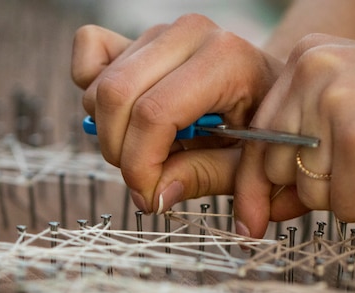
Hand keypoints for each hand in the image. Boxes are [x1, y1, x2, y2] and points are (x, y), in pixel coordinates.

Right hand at [71, 15, 282, 212]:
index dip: (140, 164)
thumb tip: (155, 195)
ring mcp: (160, 32)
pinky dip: (91, 89)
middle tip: (144, 181)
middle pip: (115, 96)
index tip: (149, 198)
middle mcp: (189, 34)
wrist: (265, 89)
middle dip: (119, 152)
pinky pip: (89, 50)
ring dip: (110, 131)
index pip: (154, 113)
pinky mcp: (139, 37)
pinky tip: (124, 116)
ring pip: (99, 86)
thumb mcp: (245, 162)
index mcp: (224, 60)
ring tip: (148, 149)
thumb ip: (203, 177)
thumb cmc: (259, 126)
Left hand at [234, 34, 354, 237]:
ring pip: (309, 193)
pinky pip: (345, 207)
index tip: (251, 217)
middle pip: (276, 168)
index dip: (254, 183)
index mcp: (306, 61)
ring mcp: (335, 105)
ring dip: (349, 193)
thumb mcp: (350, 121)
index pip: (256, 136)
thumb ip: (301, 157)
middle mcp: (313, 74)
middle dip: (314, 187)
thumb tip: (264, 207)